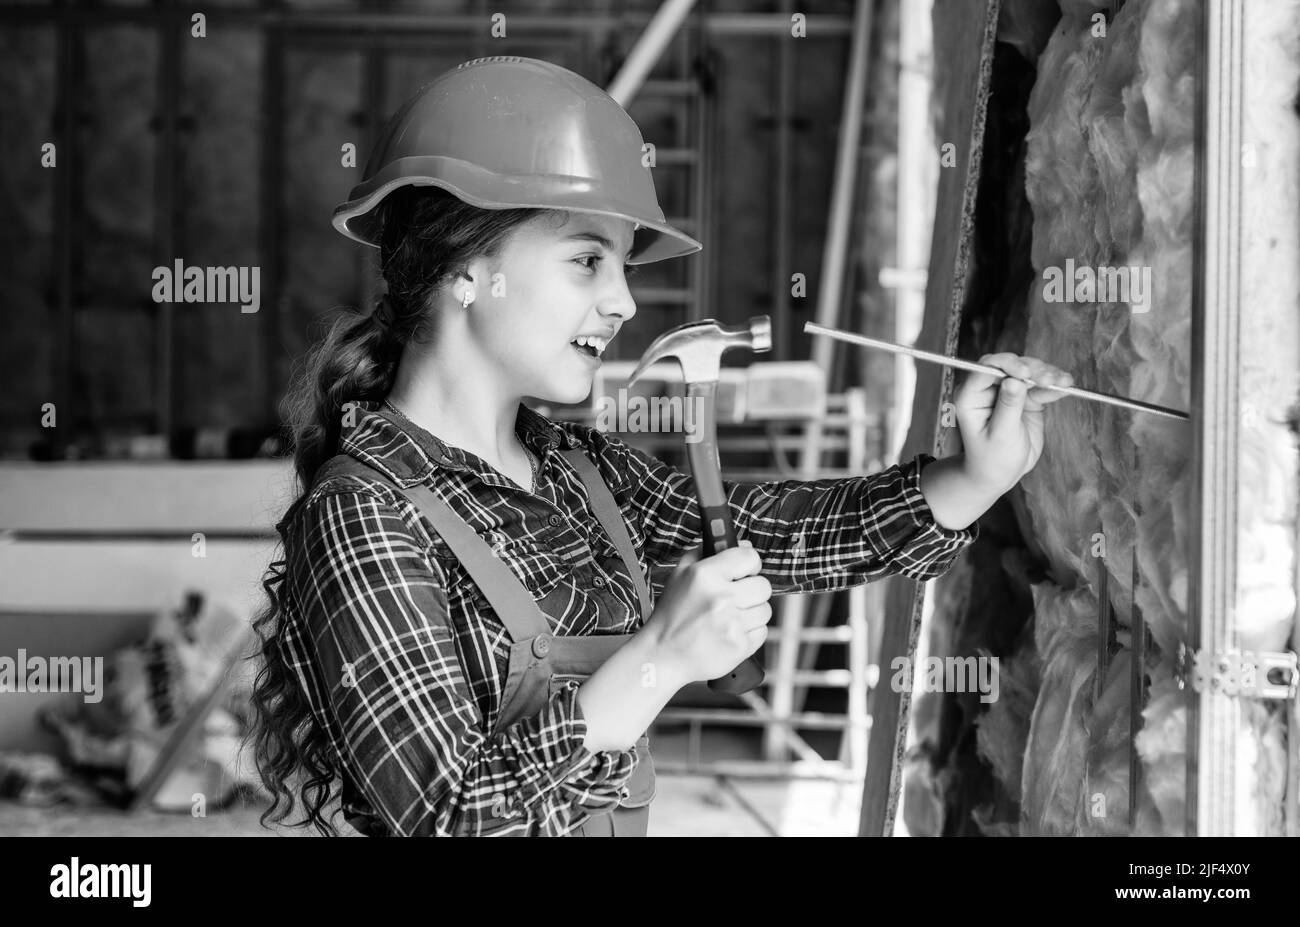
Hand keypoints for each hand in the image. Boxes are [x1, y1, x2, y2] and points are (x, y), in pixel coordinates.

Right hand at [643, 542, 770, 685]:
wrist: (662, 655)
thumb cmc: (671, 615)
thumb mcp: (680, 575)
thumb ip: (706, 553)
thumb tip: (741, 543)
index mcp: (705, 575)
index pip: (750, 557)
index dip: (750, 563)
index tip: (745, 571)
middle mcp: (721, 597)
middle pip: (763, 585)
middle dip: (752, 590)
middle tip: (736, 597)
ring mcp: (732, 624)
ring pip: (765, 610)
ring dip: (751, 613)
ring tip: (730, 618)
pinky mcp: (739, 646)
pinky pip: (762, 632)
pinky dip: (750, 633)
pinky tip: (731, 633)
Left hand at [955, 353, 1073, 492]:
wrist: (1001, 474)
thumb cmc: (992, 458)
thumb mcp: (1000, 435)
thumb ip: (1008, 407)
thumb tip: (1014, 381)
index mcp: (971, 396)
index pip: (986, 369)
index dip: (1007, 365)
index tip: (1026, 374)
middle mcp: (988, 389)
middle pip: (1010, 365)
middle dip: (1031, 369)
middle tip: (1049, 380)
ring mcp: (1009, 391)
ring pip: (1029, 371)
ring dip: (1047, 374)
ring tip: (1062, 382)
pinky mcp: (1027, 397)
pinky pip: (1042, 385)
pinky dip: (1055, 384)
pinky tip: (1066, 385)